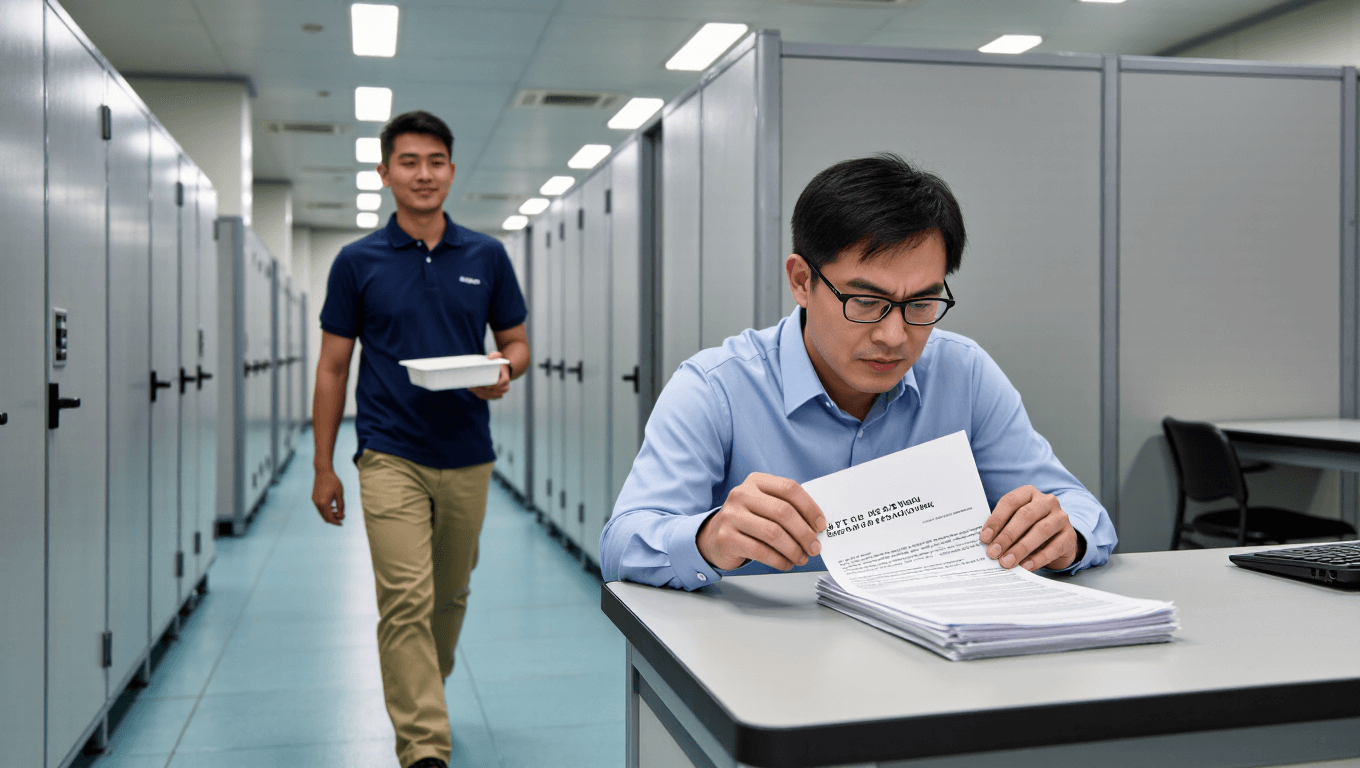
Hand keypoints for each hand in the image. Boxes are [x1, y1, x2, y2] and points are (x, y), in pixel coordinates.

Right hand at [312, 467, 345, 525]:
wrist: (323, 471)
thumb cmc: (333, 482)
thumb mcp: (340, 494)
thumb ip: (341, 506)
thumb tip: (341, 516)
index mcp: (324, 503)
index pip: (330, 517)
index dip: (336, 522)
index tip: (342, 524)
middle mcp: (317, 504)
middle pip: (325, 517)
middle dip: (333, 519)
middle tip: (342, 518)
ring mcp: (314, 501)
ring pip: (322, 513)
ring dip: (329, 515)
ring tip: (338, 512)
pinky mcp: (314, 498)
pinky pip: (320, 508)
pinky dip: (326, 510)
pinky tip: (333, 507)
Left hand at [469, 351, 510, 399]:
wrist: (502, 369)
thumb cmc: (499, 362)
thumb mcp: (498, 356)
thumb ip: (494, 355)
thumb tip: (489, 359)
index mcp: (505, 379)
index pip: (495, 385)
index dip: (486, 385)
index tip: (477, 382)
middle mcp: (505, 388)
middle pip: (490, 391)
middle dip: (480, 389)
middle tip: (470, 385)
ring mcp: (500, 393)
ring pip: (487, 395)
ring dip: (478, 392)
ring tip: (470, 387)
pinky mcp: (495, 396)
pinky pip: (487, 397)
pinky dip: (479, 394)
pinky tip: (473, 390)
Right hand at [697, 473, 825, 570]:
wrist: (715, 536)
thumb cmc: (749, 521)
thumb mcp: (765, 506)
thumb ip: (788, 508)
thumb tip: (817, 527)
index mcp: (756, 481)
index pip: (789, 488)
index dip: (810, 508)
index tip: (821, 526)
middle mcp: (741, 494)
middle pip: (783, 512)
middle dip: (804, 533)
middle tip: (814, 547)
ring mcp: (731, 515)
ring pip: (773, 533)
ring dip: (793, 549)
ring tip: (802, 558)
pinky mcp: (726, 537)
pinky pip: (760, 551)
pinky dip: (779, 560)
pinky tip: (786, 564)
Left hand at [979, 485, 1077, 570]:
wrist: (1058, 540)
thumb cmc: (1030, 529)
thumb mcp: (1016, 523)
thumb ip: (1003, 528)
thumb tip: (987, 543)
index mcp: (1029, 493)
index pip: (1010, 502)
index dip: (996, 520)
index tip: (984, 538)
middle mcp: (1047, 501)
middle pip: (1025, 516)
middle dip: (1007, 536)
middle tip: (994, 552)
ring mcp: (1061, 517)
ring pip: (1041, 531)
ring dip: (1021, 548)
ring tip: (1007, 562)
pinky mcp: (1070, 536)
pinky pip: (1054, 547)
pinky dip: (1038, 558)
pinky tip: (1025, 566)